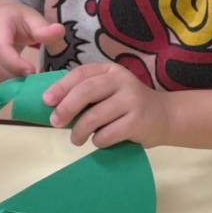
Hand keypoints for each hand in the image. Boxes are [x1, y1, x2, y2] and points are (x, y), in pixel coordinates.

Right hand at [0, 0, 63, 85]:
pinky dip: (2, 86)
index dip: (16, 64)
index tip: (33, 72)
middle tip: (34, 81)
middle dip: (15, 76)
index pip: (0, 48)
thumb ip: (43, 27)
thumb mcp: (31, 17)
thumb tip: (58, 31)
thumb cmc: (15, 19)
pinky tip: (17, 84)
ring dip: (9, 84)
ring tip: (27, 82)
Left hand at [43, 63, 171, 148]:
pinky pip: (107, 135)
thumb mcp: (109, 91)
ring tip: (76, 139)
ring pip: (93, 117)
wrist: (165, 116)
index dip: (60, 87)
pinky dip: (98, 141)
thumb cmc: (128, 106)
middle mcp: (122, 80)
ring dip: (79, 132)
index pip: (81, 74)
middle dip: (65, 108)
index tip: (46, 101)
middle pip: (85, 92)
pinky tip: (100, 141)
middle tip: (55, 123)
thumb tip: (51, 106)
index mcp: (111, 71)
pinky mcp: (138, 121)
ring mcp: (132, 100)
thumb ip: (87, 93)